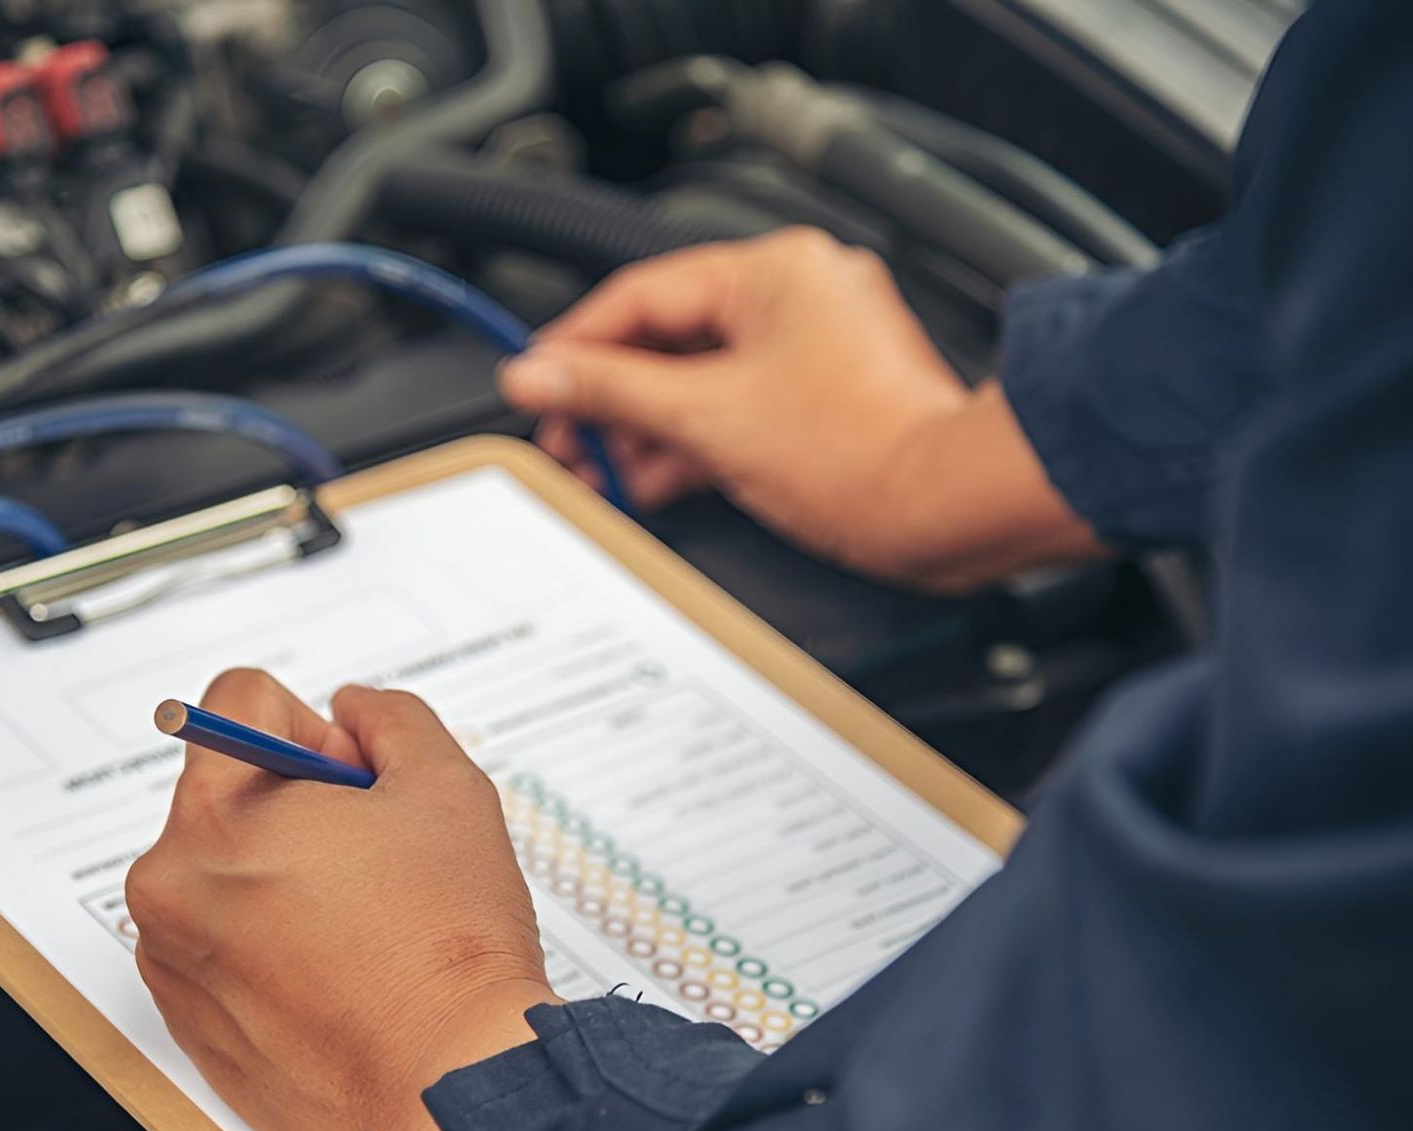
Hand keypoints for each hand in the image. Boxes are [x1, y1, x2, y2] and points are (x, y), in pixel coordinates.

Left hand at [127, 669, 556, 1130]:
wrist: (448, 1092)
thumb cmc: (446, 951)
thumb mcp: (445, 786)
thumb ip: (390, 720)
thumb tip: (355, 712)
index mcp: (213, 816)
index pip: (238, 705)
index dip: (316, 729)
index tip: (354, 783)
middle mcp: (169, 887)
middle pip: (228, 792)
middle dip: (297, 807)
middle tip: (372, 860)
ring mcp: (174, 964)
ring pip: (225, 875)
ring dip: (280, 880)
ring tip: (360, 927)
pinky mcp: (191, 1028)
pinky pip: (221, 951)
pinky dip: (270, 950)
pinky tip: (339, 976)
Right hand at [500, 229, 1103, 592]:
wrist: (948, 506)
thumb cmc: (863, 452)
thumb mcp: (705, 417)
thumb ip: (611, 391)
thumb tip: (540, 373)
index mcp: (771, 271)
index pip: (640, 294)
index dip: (575, 345)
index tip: (535, 383)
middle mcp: (797, 292)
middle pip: (668, 337)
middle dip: (610, 398)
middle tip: (567, 440)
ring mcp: (814, 343)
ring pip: (700, 375)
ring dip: (647, 426)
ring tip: (604, 470)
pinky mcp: (825, 393)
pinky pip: (736, 402)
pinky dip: (693, 438)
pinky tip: (654, 476)